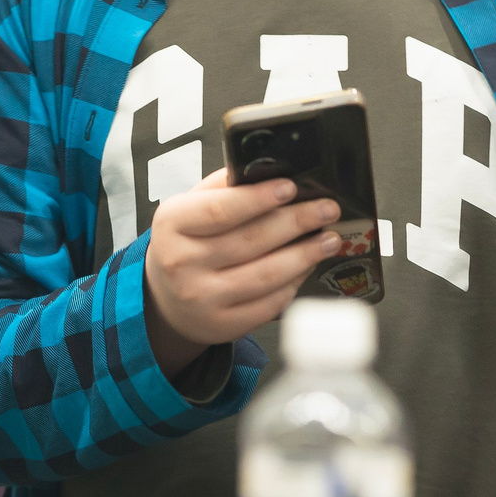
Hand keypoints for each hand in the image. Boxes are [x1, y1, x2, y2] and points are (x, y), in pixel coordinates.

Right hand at [143, 169, 344, 379]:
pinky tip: (307, 266)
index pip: (220, 209)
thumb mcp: (189, 207)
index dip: (258, 198)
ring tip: (329, 239)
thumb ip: (224, 188)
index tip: (291, 187)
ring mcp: (202, 298)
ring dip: (304, 255)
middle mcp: (182, 263)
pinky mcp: (223, 325)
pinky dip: (294, 283)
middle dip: (296, 222)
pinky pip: (268, 303)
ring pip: (265, 275)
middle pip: (250, 240)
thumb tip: (271, 172)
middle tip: (327, 209)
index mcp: (172, 224)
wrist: (166, 298)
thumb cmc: (186, 243)